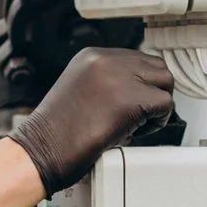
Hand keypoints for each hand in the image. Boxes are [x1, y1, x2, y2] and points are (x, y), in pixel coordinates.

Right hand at [10, 49, 176, 195]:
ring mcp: (120, 77)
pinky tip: (134, 132)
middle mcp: (107, 60)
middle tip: (140, 115)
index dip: (142, 84)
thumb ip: (107, 82)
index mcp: (93, 56)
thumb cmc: (56, 132)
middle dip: (154, 91)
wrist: (40, 150)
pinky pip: (165, 105)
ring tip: (136, 123)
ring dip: (158, 105)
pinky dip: (157, 123)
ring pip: (166, 82)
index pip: (138, 59)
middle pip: (157, 67)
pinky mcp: (131, 100)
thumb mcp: (80, 90)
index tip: (134, 103)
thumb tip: (139, 89)